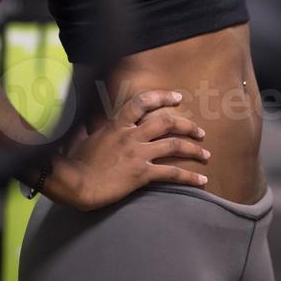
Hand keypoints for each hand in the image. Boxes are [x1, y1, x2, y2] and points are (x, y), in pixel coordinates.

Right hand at [66, 89, 210, 210]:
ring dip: (193, 149)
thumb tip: (83, 125)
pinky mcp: (141, 174)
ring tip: (205, 154)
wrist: (75, 183)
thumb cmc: (74, 162)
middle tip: (199, 131)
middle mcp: (131, 135)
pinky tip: (201, 181)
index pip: (143, 102)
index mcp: (118, 124)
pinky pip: (171, 173)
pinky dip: (189, 177)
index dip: (163, 97)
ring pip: (174, 145)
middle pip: (167, 123)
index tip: (178, 97)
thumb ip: (87, 129)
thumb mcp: (80, 138)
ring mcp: (138, 153)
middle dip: (187, 125)